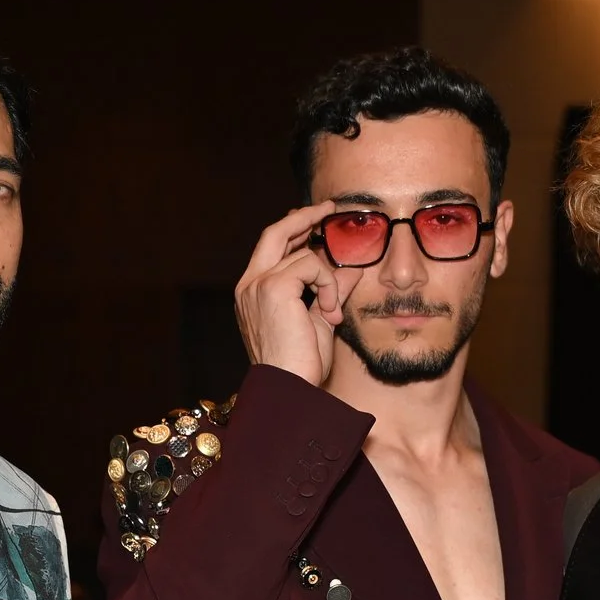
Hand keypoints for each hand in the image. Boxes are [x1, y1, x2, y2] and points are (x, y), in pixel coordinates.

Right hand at [234, 201, 358, 387]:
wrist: (289, 389)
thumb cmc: (300, 367)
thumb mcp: (319, 323)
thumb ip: (329, 292)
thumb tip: (350, 269)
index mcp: (253, 294)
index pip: (271, 249)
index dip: (294, 232)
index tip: (315, 223)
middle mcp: (249, 285)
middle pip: (274, 233)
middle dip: (302, 217)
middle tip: (327, 209)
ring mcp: (258, 285)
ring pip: (303, 254)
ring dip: (327, 279)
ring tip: (332, 311)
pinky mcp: (274, 287)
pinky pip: (312, 265)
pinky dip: (328, 285)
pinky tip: (329, 311)